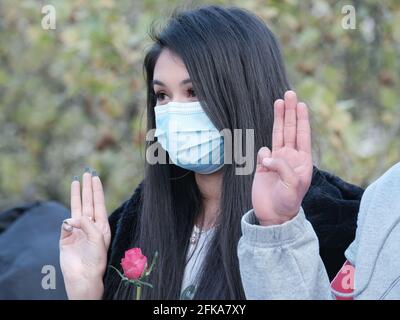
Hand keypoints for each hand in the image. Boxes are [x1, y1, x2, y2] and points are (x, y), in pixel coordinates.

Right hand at [59, 169, 110, 298]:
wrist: (83, 275)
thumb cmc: (95, 258)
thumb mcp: (97, 237)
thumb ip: (87, 224)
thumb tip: (72, 218)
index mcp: (101, 225)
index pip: (98, 203)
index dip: (97, 190)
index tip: (95, 178)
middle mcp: (90, 225)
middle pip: (88, 202)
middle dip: (87, 188)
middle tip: (86, 173)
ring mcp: (77, 230)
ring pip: (76, 208)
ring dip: (76, 195)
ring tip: (76, 181)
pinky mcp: (66, 237)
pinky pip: (66, 224)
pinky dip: (68, 222)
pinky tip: (71, 225)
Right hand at [252, 91, 312, 225]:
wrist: (273, 216)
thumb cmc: (288, 202)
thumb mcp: (292, 186)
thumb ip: (282, 167)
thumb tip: (267, 156)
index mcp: (302, 161)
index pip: (302, 135)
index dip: (302, 119)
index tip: (301, 104)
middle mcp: (290, 157)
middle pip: (290, 130)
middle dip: (290, 112)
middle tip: (290, 94)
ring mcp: (276, 161)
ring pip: (277, 135)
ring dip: (278, 119)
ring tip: (279, 102)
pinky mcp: (262, 166)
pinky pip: (261, 153)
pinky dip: (262, 154)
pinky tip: (265, 164)